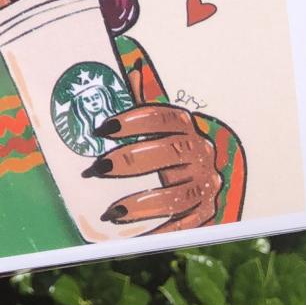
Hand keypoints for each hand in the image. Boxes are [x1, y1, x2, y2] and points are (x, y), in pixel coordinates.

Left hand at [84, 104, 220, 231]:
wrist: (207, 170)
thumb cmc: (170, 142)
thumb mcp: (160, 122)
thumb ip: (144, 100)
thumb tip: (133, 67)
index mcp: (186, 125)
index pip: (161, 117)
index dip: (132, 121)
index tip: (102, 129)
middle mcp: (200, 152)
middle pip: (168, 153)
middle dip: (131, 161)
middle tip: (97, 168)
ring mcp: (206, 183)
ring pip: (177, 195)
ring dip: (143, 204)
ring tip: (111, 212)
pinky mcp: (207, 211)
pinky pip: (185, 225)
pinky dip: (160, 232)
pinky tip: (133, 237)